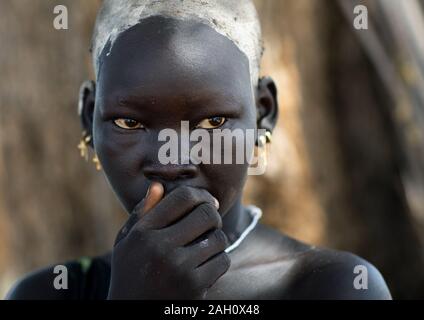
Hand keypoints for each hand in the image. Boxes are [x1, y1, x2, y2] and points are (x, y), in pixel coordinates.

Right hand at [107, 182, 230, 298]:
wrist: (131, 313)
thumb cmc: (130, 273)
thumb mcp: (126, 242)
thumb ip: (141, 213)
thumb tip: (159, 185)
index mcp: (143, 232)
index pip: (182, 197)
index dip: (200, 194)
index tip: (206, 201)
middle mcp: (160, 247)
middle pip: (206, 214)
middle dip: (213, 215)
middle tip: (209, 222)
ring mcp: (179, 268)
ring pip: (218, 238)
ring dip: (216, 239)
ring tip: (205, 245)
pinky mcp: (194, 286)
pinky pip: (222, 260)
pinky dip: (218, 260)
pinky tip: (205, 265)